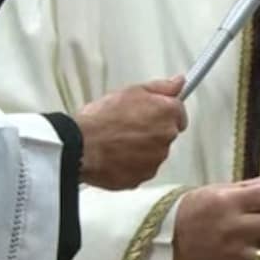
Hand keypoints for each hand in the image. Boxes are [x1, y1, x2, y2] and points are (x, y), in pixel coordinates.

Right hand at [75, 75, 187, 189]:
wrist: (80, 146)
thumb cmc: (101, 118)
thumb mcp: (132, 91)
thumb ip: (161, 87)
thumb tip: (179, 82)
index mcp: (167, 113)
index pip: (179, 112)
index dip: (164, 112)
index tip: (154, 113)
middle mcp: (166, 137)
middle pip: (167, 133)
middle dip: (153, 130)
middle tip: (128, 126)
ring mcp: (155, 159)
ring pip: (154, 153)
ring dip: (143, 149)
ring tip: (118, 141)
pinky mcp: (142, 177)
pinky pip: (142, 169)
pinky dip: (132, 164)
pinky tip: (116, 156)